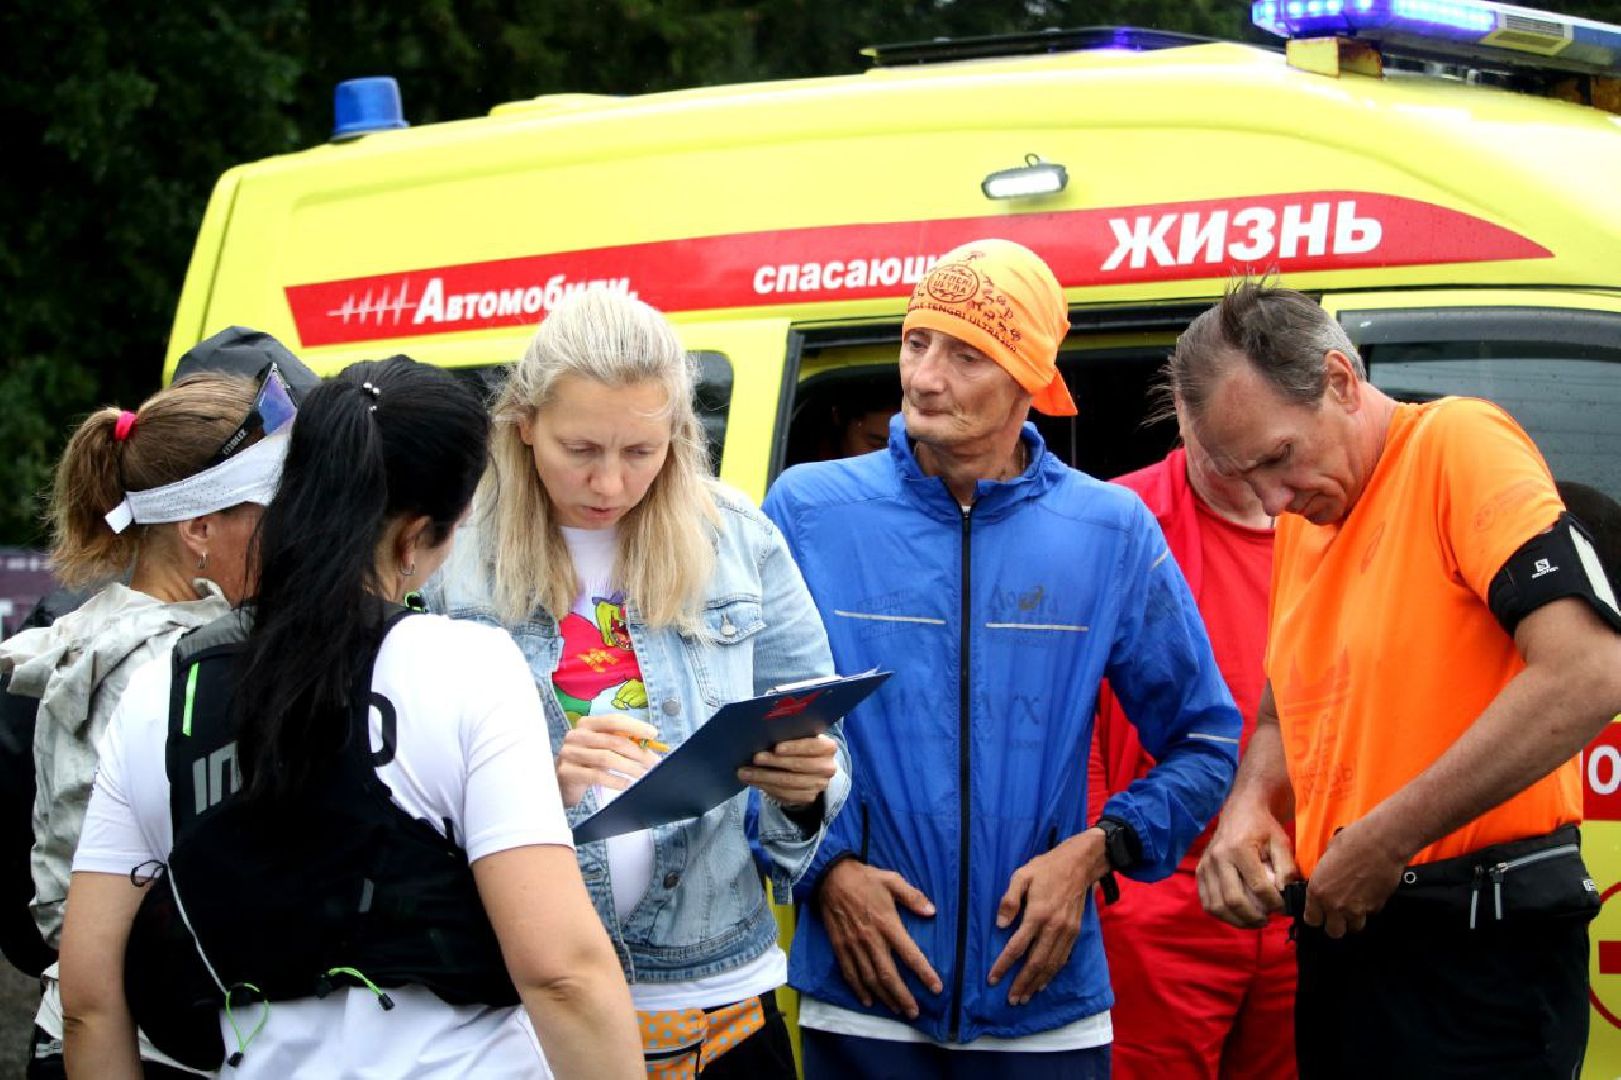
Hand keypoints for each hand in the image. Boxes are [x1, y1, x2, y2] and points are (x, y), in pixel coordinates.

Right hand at [556, 714, 661, 808]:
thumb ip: (622, 742)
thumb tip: (650, 746)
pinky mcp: (567, 772)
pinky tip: (627, 785)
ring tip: (644, 775)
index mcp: (587, 724)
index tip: (653, 734)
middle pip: (613, 741)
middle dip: (637, 752)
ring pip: (606, 758)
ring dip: (630, 767)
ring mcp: (570, 753)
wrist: (563, 782)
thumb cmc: (588, 761)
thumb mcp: (603, 747)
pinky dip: (615, 780)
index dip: (635, 726)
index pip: (614, 721)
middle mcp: (576, 735)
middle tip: (653, 762)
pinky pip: (596, 775)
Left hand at [738, 734, 837, 808]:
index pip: (814, 746)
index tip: (776, 747)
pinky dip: (766, 787)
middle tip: (755, 758)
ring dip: (764, 777)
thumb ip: (789, 735)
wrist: (810, 771)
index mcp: (828, 747)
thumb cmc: (800, 747)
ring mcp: (819, 785)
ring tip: (745, 772)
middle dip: (774, 762)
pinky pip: (784, 794)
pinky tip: (752, 781)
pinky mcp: (808, 797)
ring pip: (788, 782)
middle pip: (799, 765)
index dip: (795, 747)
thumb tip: (765, 734)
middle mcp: (828, 767)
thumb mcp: (800, 738)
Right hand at [817, 858, 941, 1017]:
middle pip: (889, 975)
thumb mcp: (892, 880)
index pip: (910, 954)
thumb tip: (932, 912)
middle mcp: (871, 939)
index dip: (924, 973)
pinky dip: (859, 990)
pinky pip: (849, 973)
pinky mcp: (840, 947)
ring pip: (870, 979)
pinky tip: (868, 1001)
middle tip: (914, 1012)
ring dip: (884, 997)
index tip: (937, 988)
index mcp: (887, 923)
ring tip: (897, 1010)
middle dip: (903, 996)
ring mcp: (854, 945)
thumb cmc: (865, 878)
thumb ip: (913, 897)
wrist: (830, 876)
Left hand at [988, 831, 1107, 1004]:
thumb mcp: (1022, 875)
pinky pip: (1062, 959)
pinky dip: (1052, 975)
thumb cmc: (1046, 868)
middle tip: (1010, 1000)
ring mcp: (1067, 932)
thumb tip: (1000, 925)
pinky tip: (1042, 983)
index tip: (993, 979)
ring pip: (1051, 965)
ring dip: (1036, 984)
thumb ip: (1009, 900)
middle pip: (1035, 962)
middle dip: (1021, 983)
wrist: (1080, 864)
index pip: (1017, 946)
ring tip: (1024, 998)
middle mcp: (1054, 927)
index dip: (1004, 964)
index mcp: (1038, 913)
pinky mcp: (1075, 933)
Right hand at [1196, 798, 1297, 927]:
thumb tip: (1285, 895)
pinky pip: (1207, 902)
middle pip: (1234, 900)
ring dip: (1237, 920)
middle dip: (1254, 917)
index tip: (1285, 908)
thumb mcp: (1281, 843)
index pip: (1258, 886)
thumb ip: (1286, 869)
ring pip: (1217, 905)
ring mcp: (1205, 865)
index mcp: (1239, 848)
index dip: (1274, 903)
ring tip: (1254, 921)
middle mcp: (1218, 858)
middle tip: (1269, 919)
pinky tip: (1238, 916)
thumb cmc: (1263, 827)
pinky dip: (1222, 915)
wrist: (1240, 811)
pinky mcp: (1200, 872)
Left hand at [1303, 817, 1406, 937]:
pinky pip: (1370, 915)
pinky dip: (1370, 908)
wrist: (1382, 843)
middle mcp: (1335, 904)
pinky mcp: (1376, 907)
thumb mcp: (1328, 856)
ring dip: (1354, 919)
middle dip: (1336, 925)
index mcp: (1317, 890)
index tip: (1320, 912)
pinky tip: (1370, 894)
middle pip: (1333, 932)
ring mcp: (1357, 909)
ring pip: (1354, 928)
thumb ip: (1324, 876)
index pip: (1312, 920)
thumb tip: (1326, 881)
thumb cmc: (1352, 841)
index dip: (1316, 916)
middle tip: (1338, 913)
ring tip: (1356, 904)